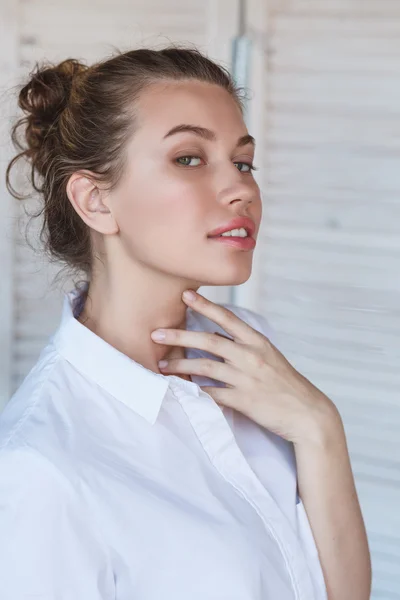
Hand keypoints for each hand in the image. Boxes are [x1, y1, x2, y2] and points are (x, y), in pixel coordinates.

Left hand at [151, 290, 338, 444]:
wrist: (308, 413)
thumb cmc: (287, 384)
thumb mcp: (270, 356)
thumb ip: (245, 345)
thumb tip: (217, 335)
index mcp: (258, 342)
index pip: (227, 319)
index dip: (205, 306)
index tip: (185, 295)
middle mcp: (250, 356)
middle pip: (208, 341)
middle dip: (179, 335)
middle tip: (156, 333)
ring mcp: (246, 378)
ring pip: (205, 367)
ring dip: (180, 365)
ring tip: (162, 365)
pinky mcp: (243, 401)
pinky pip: (212, 394)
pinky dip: (194, 391)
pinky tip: (179, 390)